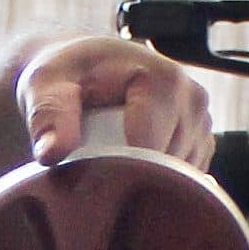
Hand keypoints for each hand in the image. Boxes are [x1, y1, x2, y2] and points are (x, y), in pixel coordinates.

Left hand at [19, 36, 213, 166]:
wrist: (86, 66)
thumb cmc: (69, 74)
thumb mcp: (47, 84)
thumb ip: (48, 115)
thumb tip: (51, 153)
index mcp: (165, 81)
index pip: (154, 151)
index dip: (119, 171)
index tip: (89, 175)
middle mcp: (192, 99)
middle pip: (168, 169)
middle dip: (133, 178)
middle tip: (97, 170)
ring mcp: (201, 122)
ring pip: (179, 181)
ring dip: (147, 183)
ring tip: (114, 162)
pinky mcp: (200, 142)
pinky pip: (185, 181)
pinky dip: (159, 183)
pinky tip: (134, 164)